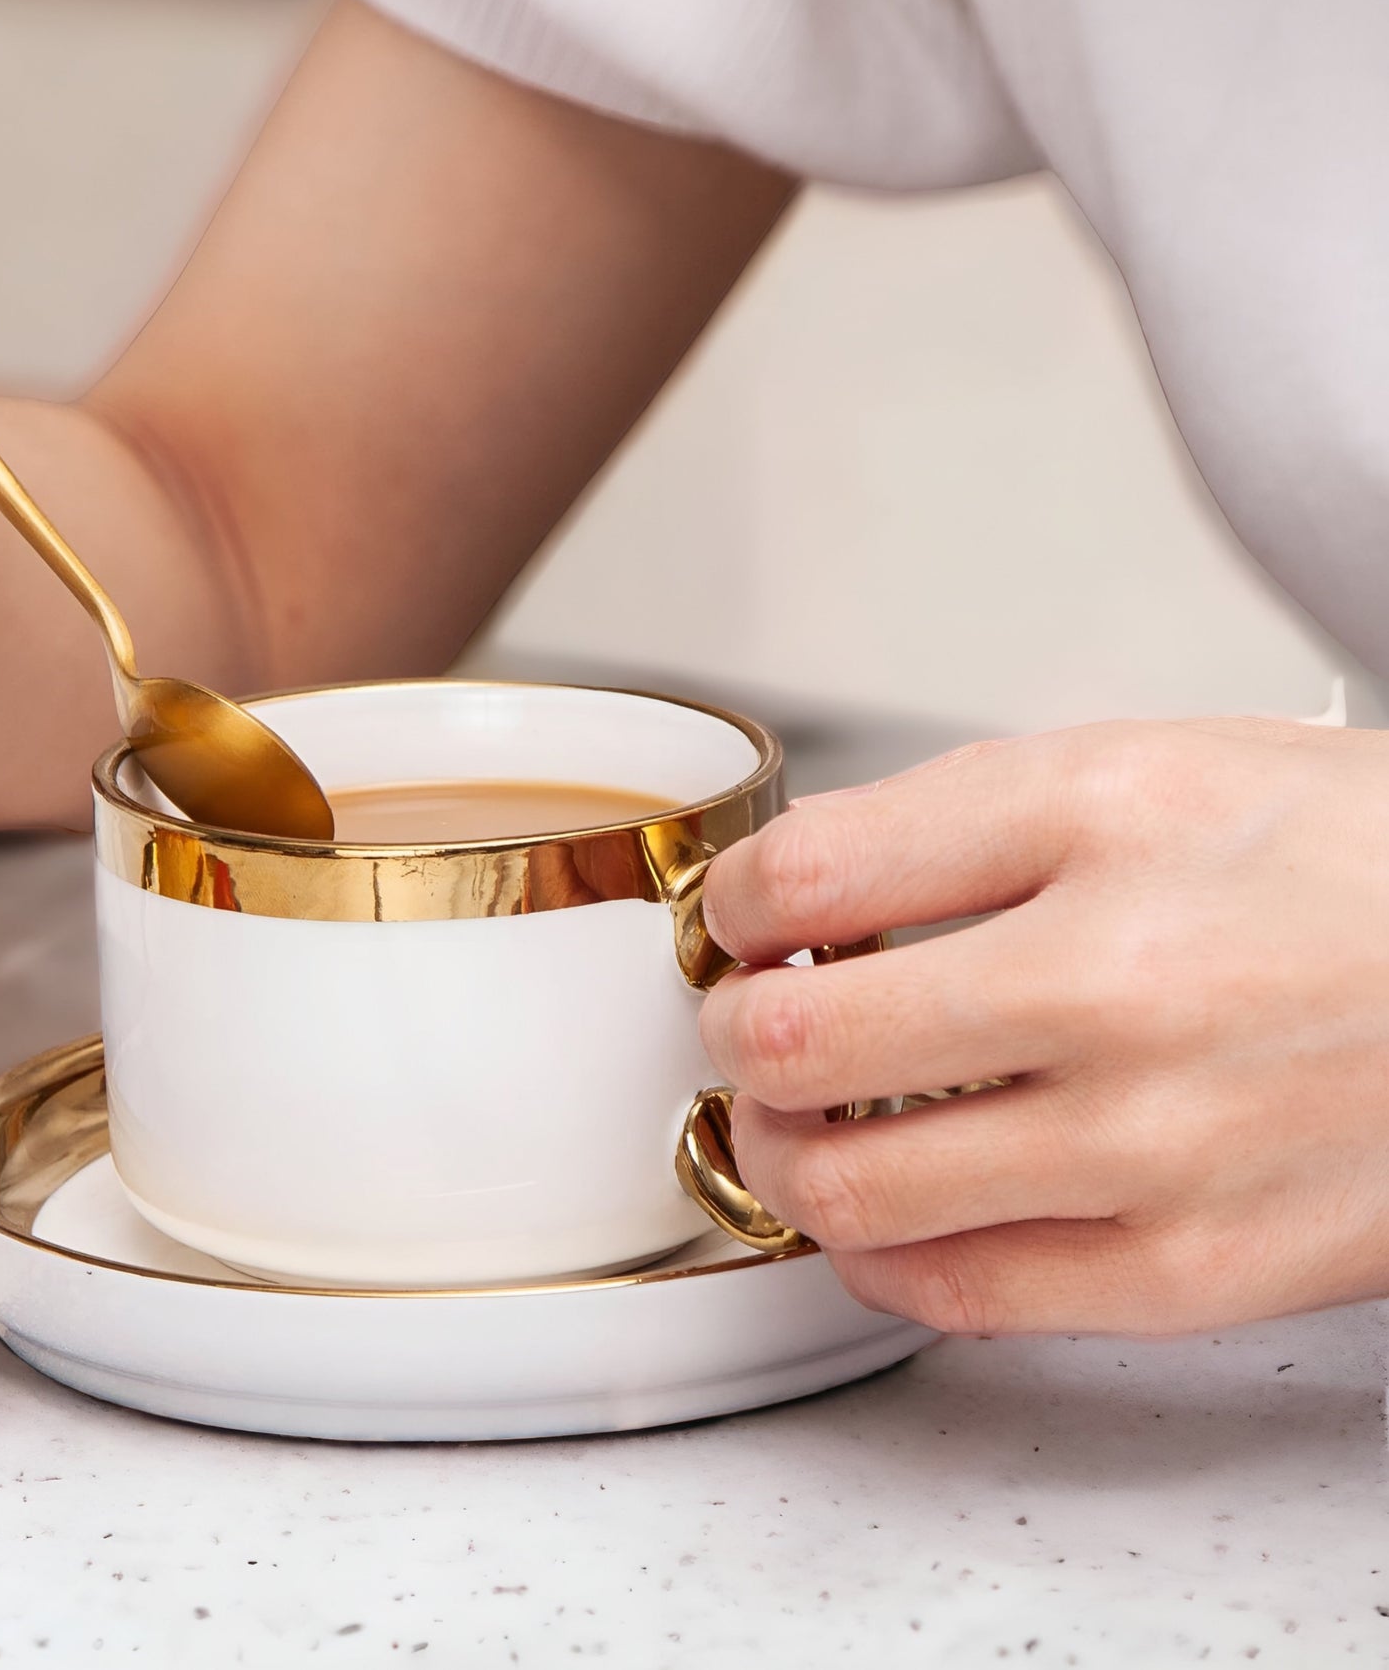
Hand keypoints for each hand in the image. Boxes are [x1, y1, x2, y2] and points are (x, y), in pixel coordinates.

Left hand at [698, 718, 1388, 1334]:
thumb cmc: (1343, 863)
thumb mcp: (1139, 768)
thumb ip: (945, 820)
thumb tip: (787, 890)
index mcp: (1100, 821)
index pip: (808, 874)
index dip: (732, 905)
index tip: (739, 923)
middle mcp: (1123, 985)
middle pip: (797, 1042)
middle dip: (733, 1034)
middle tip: (747, 1022)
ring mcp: (1157, 1146)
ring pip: (848, 1189)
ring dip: (782, 1150)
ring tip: (801, 1116)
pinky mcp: (1192, 1271)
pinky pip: (953, 1291)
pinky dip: (877, 1249)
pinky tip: (887, 1202)